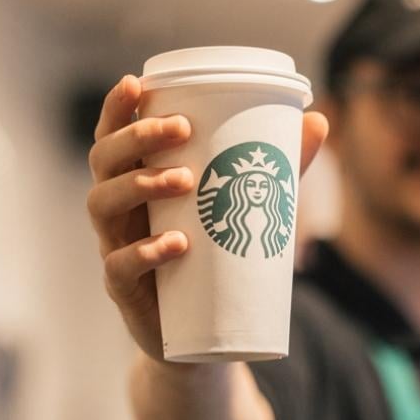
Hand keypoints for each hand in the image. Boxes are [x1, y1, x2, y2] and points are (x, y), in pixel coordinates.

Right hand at [87, 75, 328, 361]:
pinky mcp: (123, 290)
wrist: (204, 337)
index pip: (113, 136)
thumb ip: (278, 166)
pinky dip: (146, 251)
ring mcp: (114, 247)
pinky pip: (120, 266)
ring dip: (139, 184)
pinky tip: (177, 243)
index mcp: (136, 180)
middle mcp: (117, 209)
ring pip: (102, 205)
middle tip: (179, 128)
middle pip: (103, 162)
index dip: (116, 108)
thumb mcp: (249, 205)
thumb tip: (317, 120)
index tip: (137, 82)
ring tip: (184, 180)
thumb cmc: (219, 256)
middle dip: (135, 138)